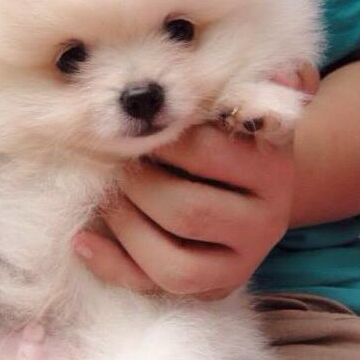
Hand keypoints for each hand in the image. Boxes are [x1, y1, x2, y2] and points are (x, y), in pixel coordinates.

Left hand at [73, 64, 318, 298]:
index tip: (135, 130)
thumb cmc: (230, 139)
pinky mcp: (210, 289)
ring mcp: (239, 264)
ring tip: (105, 197)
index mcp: (273, 170)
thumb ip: (247, 88)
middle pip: (187, 212)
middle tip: (113, 165)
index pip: (206, 153)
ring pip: (173, 263)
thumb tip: (277, 71)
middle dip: (137, 187)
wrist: (250, 189)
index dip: (160, 142)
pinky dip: (111, 265)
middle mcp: (266, 223)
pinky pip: (154, 287)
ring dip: (125, 226)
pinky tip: (82, 239)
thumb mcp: (242, 108)